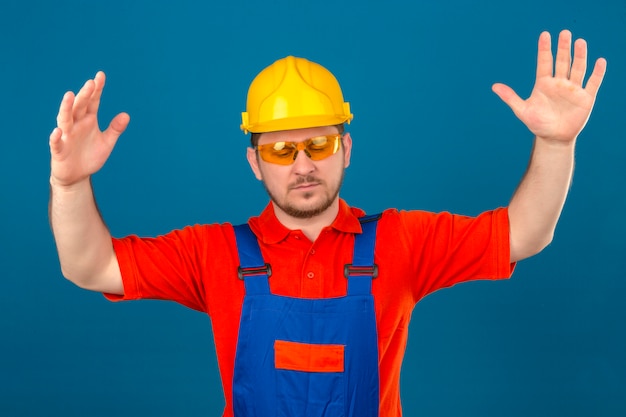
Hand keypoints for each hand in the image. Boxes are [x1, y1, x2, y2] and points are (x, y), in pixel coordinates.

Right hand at [49, 71, 129, 186]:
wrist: (77, 175)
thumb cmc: (90, 155)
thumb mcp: (107, 142)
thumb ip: (115, 129)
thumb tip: (126, 115)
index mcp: (88, 120)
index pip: (93, 102)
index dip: (96, 90)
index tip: (100, 75)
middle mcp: (76, 125)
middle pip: (79, 107)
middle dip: (85, 95)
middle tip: (91, 82)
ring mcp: (66, 136)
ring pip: (65, 119)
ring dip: (66, 108)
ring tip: (69, 95)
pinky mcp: (59, 150)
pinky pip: (56, 142)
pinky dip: (56, 137)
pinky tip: (58, 131)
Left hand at [492, 30, 606, 142]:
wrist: (553, 138)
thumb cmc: (538, 124)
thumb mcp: (522, 111)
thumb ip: (510, 97)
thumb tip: (494, 86)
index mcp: (544, 84)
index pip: (544, 62)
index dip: (544, 49)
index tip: (545, 35)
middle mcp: (559, 83)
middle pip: (562, 61)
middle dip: (563, 48)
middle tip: (564, 33)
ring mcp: (573, 89)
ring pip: (577, 68)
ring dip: (579, 56)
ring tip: (580, 42)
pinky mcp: (586, 98)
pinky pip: (593, 83)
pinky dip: (597, 73)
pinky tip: (599, 61)